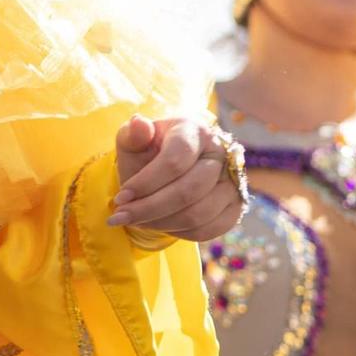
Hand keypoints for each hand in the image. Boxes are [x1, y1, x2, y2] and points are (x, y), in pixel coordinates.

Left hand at [109, 115, 246, 242]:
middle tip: (121, 216)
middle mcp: (220, 153)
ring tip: (136, 220)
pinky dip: (179, 233)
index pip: (175, 160)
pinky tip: (158, 225)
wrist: (167, 173)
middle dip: (149, 208)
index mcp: (195, 130)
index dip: (146, 182)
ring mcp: (232, 181)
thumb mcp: (134, 142)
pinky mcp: (235, 206)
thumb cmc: (148, 155)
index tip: (121, 197)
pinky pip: (208, 229)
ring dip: (161, 223)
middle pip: (188, 190)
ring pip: (198, 214)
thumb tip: (139, 123)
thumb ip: (132, 135)